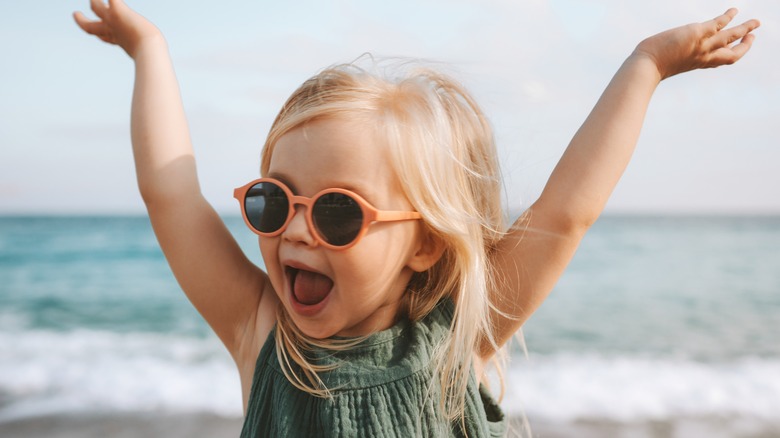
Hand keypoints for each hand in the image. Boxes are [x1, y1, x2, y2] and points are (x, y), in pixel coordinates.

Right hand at [74, 0, 161, 57]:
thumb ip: (153, 63)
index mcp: (119, 41)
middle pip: (93, 27)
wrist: (149, 47)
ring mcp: (112, 19)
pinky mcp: (117, 9)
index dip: (102, 37)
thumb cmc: (153, 56)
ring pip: (97, 7)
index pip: (107, 38)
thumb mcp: (152, 58)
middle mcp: (113, 30)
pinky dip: (111, 0)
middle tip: (76, 15)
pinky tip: (113, 1)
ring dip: (96, 3)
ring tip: (94, 1)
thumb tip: (162, 88)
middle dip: (84, 22)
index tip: (99, 37)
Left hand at [633, 8, 759, 79]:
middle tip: (753, 36)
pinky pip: (718, 24)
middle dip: (745, 46)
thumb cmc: (649, 67)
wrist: (645, 68)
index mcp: (698, 63)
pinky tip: (733, 10)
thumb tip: (661, 57)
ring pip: (731, 37)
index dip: (732, 54)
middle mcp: (704, 56)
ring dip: (745, 29)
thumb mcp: (666, 64)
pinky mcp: (696, 34)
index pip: (721, 61)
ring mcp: (702, 46)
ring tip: (756, 22)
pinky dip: (727, 16)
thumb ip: (672, 59)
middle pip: (733, 54)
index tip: (738, 48)